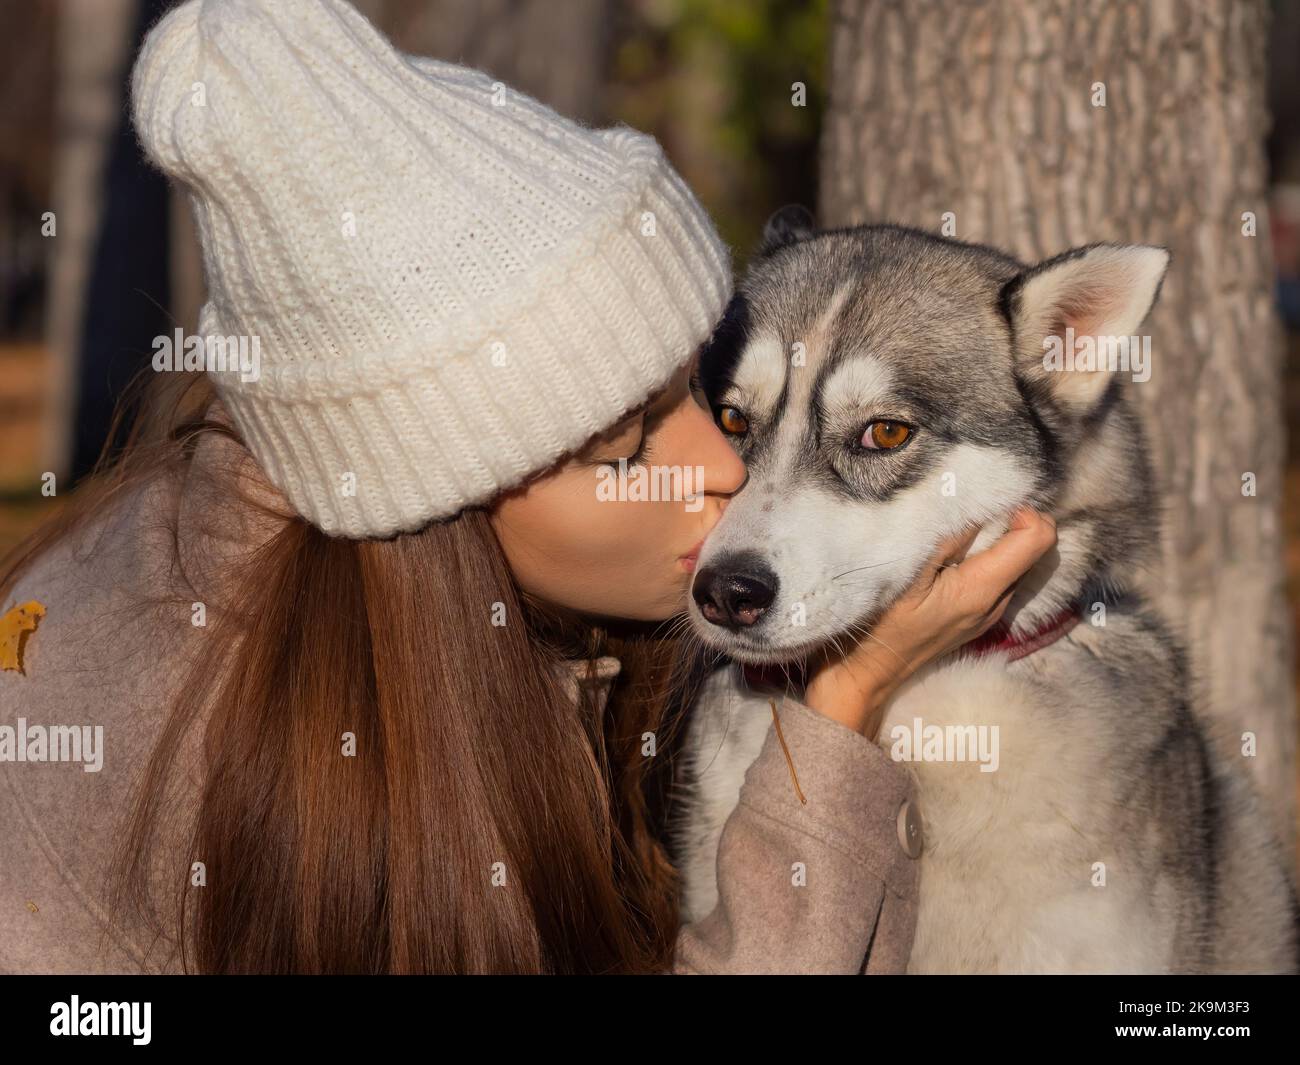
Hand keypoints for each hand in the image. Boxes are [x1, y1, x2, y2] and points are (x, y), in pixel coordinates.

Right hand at [802, 507, 1058, 739]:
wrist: (862, 678)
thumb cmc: (875, 626)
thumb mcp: (905, 573)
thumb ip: (946, 536)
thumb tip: (977, 497)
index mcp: (983, 589)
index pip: (1039, 536)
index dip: (1020, 509)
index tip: (983, 504)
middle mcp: (996, 603)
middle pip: (1031, 547)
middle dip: (1008, 521)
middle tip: (965, 514)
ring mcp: (987, 614)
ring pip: (1013, 561)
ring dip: (993, 540)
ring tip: (952, 536)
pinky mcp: (974, 618)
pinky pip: (994, 577)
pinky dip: (981, 559)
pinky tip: (946, 561)